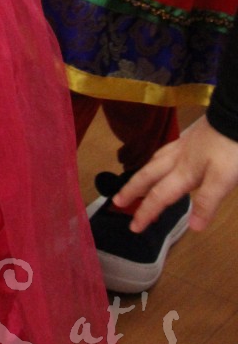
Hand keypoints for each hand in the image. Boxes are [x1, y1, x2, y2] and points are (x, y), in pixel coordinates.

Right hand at [114, 116, 237, 234]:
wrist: (232, 115)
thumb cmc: (229, 149)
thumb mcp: (223, 179)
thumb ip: (207, 202)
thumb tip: (192, 227)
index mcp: (183, 171)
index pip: (160, 196)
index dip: (146, 212)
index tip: (133, 227)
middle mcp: (177, 159)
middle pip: (149, 176)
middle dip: (133, 190)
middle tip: (117, 201)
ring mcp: (182, 146)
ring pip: (155, 162)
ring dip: (142, 174)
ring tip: (136, 182)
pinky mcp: (189, 138)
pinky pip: (164, 152)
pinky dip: (156, 160)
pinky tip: (161, 160)